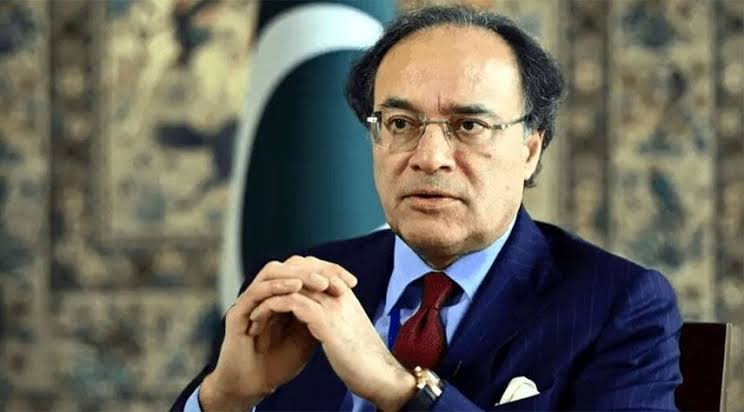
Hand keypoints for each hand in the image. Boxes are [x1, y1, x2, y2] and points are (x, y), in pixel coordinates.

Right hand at [200, 256, 357, 411]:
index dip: (329, 271)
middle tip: (336, 278)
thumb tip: (344, 294)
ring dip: (298, 273)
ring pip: (273, 271)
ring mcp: (252, 299)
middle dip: (316, 268)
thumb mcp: (310, 334)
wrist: (255, 385)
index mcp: (284, 294)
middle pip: (291, 265)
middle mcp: (267, 292)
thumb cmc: (282, 362)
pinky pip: (256, 291)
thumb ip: (321, 313)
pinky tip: (295, 287)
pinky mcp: (238, 311)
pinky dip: (277, 285)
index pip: (307, 271)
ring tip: (320, 282)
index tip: (352, 281)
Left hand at [249, 276, 416, 411]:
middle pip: (302, 270)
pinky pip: (290, 303)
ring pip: (292, 285)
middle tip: (257, 298)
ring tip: (253, 313)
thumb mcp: (348, 331)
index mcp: (345, 295)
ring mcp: (332, 305)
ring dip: (268, 297)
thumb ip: (334, 318)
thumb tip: (318, 319)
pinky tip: (258, 321)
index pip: (315, 269)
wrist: (381, 376)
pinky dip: (270, 308)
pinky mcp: (324, 321)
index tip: (273, 295)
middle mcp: (339, 294)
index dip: (291, 279)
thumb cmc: (365, 360)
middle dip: (276, 284)